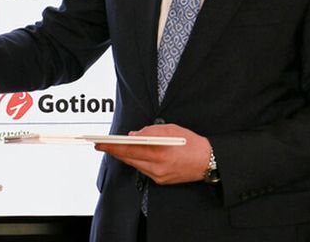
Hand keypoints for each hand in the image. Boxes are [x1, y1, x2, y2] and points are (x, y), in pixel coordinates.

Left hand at [93, 123, 210, 184]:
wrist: (208, 161)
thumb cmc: (192, 143)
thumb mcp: (171, 129)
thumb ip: (150, 131)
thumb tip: (133, 135)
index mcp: (160, 152)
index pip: (130, 149)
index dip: (113, 146)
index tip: (100, 143)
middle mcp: (158, 167)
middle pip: (129, 159)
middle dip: (115, 151)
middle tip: (101, 144)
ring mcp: (159, 176)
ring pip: (135, 164)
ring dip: (125, 156)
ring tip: (114, 148)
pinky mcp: (161, 180)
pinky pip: (143, 170)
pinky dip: (137, 161)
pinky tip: (132, 155)